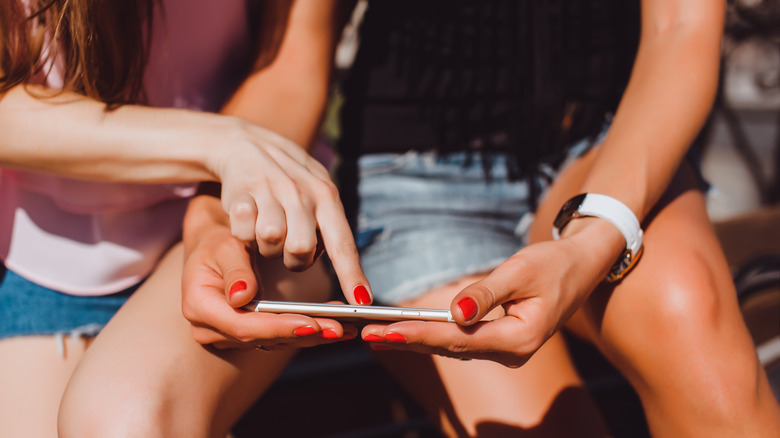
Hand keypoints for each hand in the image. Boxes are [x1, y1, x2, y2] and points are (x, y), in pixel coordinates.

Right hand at [181, 195, 357, 348]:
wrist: (212, 248)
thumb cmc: (218, 241)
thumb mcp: (224, 246)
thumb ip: (235, 270)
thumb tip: (243, 296)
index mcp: (200, 307)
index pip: (243, 325)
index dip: (279, 327)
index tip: (311, 323)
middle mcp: (211, 330)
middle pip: (263, 338)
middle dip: (303, 334)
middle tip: (339, 328)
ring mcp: (228, 336)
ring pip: (274, 342)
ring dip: (312, 336)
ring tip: (345, 328)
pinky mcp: (247, 335)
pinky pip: (279, 336)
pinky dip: (307, 330)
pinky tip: (335, 326)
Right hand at [207, 119, 371, 304]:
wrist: (246, 144)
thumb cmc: (290, 181)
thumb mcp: (318, 196)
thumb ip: (331, 231)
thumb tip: (350, 276)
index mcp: (327, 196)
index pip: (343, 243)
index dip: (352, 274)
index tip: (362, 300)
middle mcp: (302, 193)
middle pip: (300, 250)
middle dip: (294, 260)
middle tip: (287, 250)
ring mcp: (271, 191)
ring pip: (271, 242)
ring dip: (267, 247)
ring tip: (267, 231)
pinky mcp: (241, 194)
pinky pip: (243, 232)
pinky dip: (244, 234)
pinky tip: (249, 220)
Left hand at [359, 220, 622, 366]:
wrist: (583, 266)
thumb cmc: (555, 264)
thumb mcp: (520, 271)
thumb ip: (486, 294)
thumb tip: (454, 313)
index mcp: (520, 338)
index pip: (458, 338)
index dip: (420, 335)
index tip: (388, 332)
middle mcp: (512, 351)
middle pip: (450, 347)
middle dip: (408, 341)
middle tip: (368, 334)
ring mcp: (506, 349)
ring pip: (453, 346)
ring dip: (416, 340)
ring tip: (378, 335)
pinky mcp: (500, 340)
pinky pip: (461, 340)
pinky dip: (433, 335)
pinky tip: (407, 333)